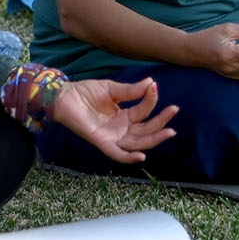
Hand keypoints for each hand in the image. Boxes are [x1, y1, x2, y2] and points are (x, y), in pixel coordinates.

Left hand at [51, 78, 177, 164]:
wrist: (64, 96)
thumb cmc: (85, 92)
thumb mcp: (111, 89)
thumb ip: (130, 90)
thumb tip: (151, 82)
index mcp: (124, 116)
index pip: (143, 111)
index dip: (150, 100)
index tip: (154, 86)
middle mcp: (121, 129)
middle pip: (146, 130)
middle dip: (161, 122)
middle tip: (174, 110)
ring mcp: (112, 137)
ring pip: (137, 142)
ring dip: (154, 139)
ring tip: (169, 131)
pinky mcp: (101, 142)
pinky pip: (117, 154)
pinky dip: (129, 157)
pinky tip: (142, 155)